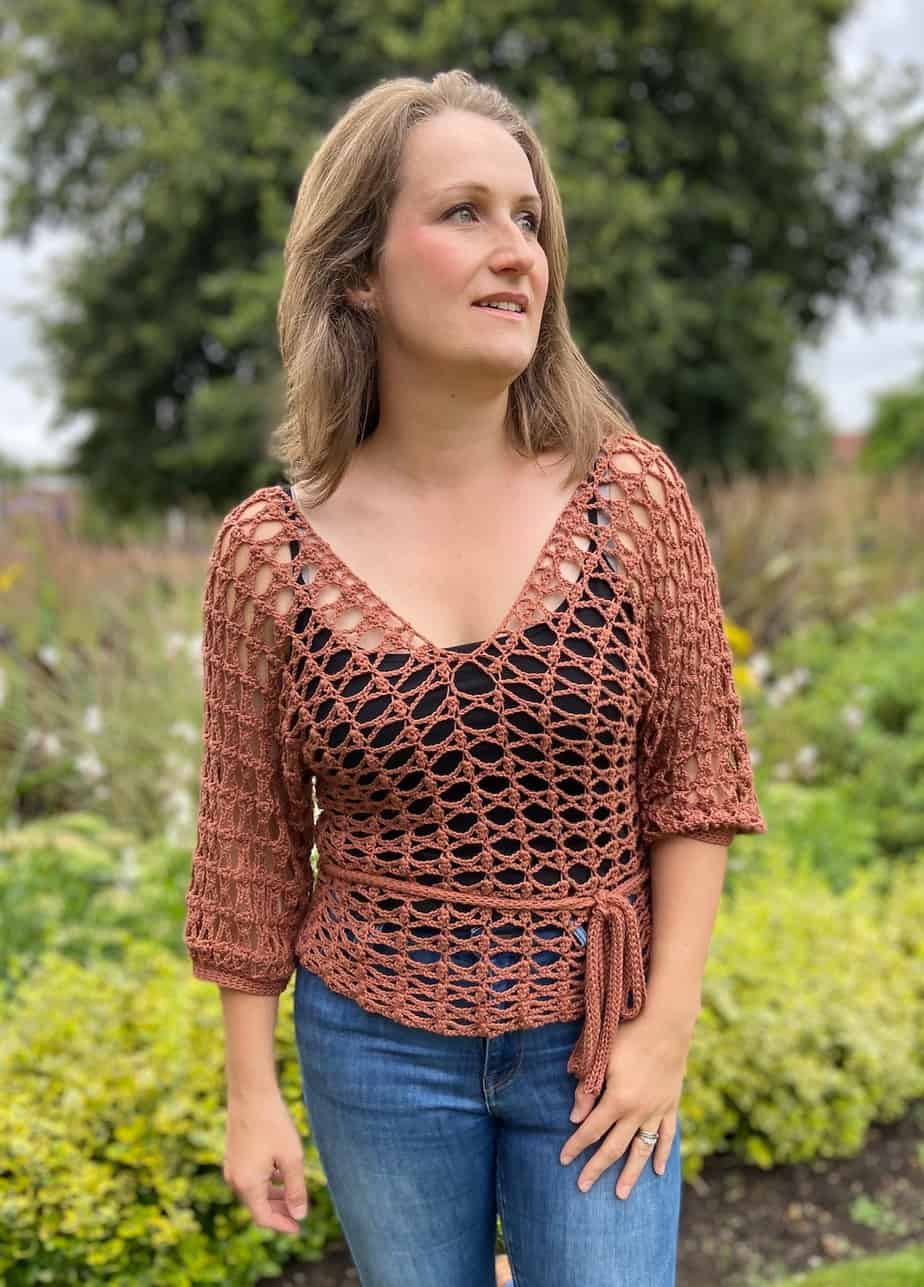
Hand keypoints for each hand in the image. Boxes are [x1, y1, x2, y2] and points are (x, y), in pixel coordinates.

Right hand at [223, 1091, 309, 1233]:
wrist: (251, 1093)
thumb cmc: (273, 1123)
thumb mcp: (291, 1158)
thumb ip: (296, 1189)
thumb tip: (300, 1215)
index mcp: (247, 1185)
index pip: (263, 1217)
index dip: (281, 1225)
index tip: (298, 1228)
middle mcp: (234, 1179)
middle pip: (256, 1206)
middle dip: (278, 1211)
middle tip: (298, 1213)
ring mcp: (231, 1166)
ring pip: (253, 1192)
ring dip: (272, 1196)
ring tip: (293, 1194)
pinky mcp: (233, 1155)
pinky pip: (249, 1178)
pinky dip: (265, 1183)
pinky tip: (280, 1174)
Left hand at [558, 1008, 690, 1199]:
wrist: (666, 1023)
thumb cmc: (628, 1034)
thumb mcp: (600, 1057)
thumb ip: (587, 1089)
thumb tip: (575, 1117)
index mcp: (617, 1099)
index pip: (591, 1130)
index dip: (575, 1146)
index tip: (563, 1160)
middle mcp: (638, 1111)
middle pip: (613, 1147)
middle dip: (596, 1168)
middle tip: (582, 1187)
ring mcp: (657, 1110)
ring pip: (642, 1149)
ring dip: (630, 1173)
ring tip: (620, 1195)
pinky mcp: (671, 1105)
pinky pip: (667, 1135)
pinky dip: (662, 1154)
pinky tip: (658, 1171)